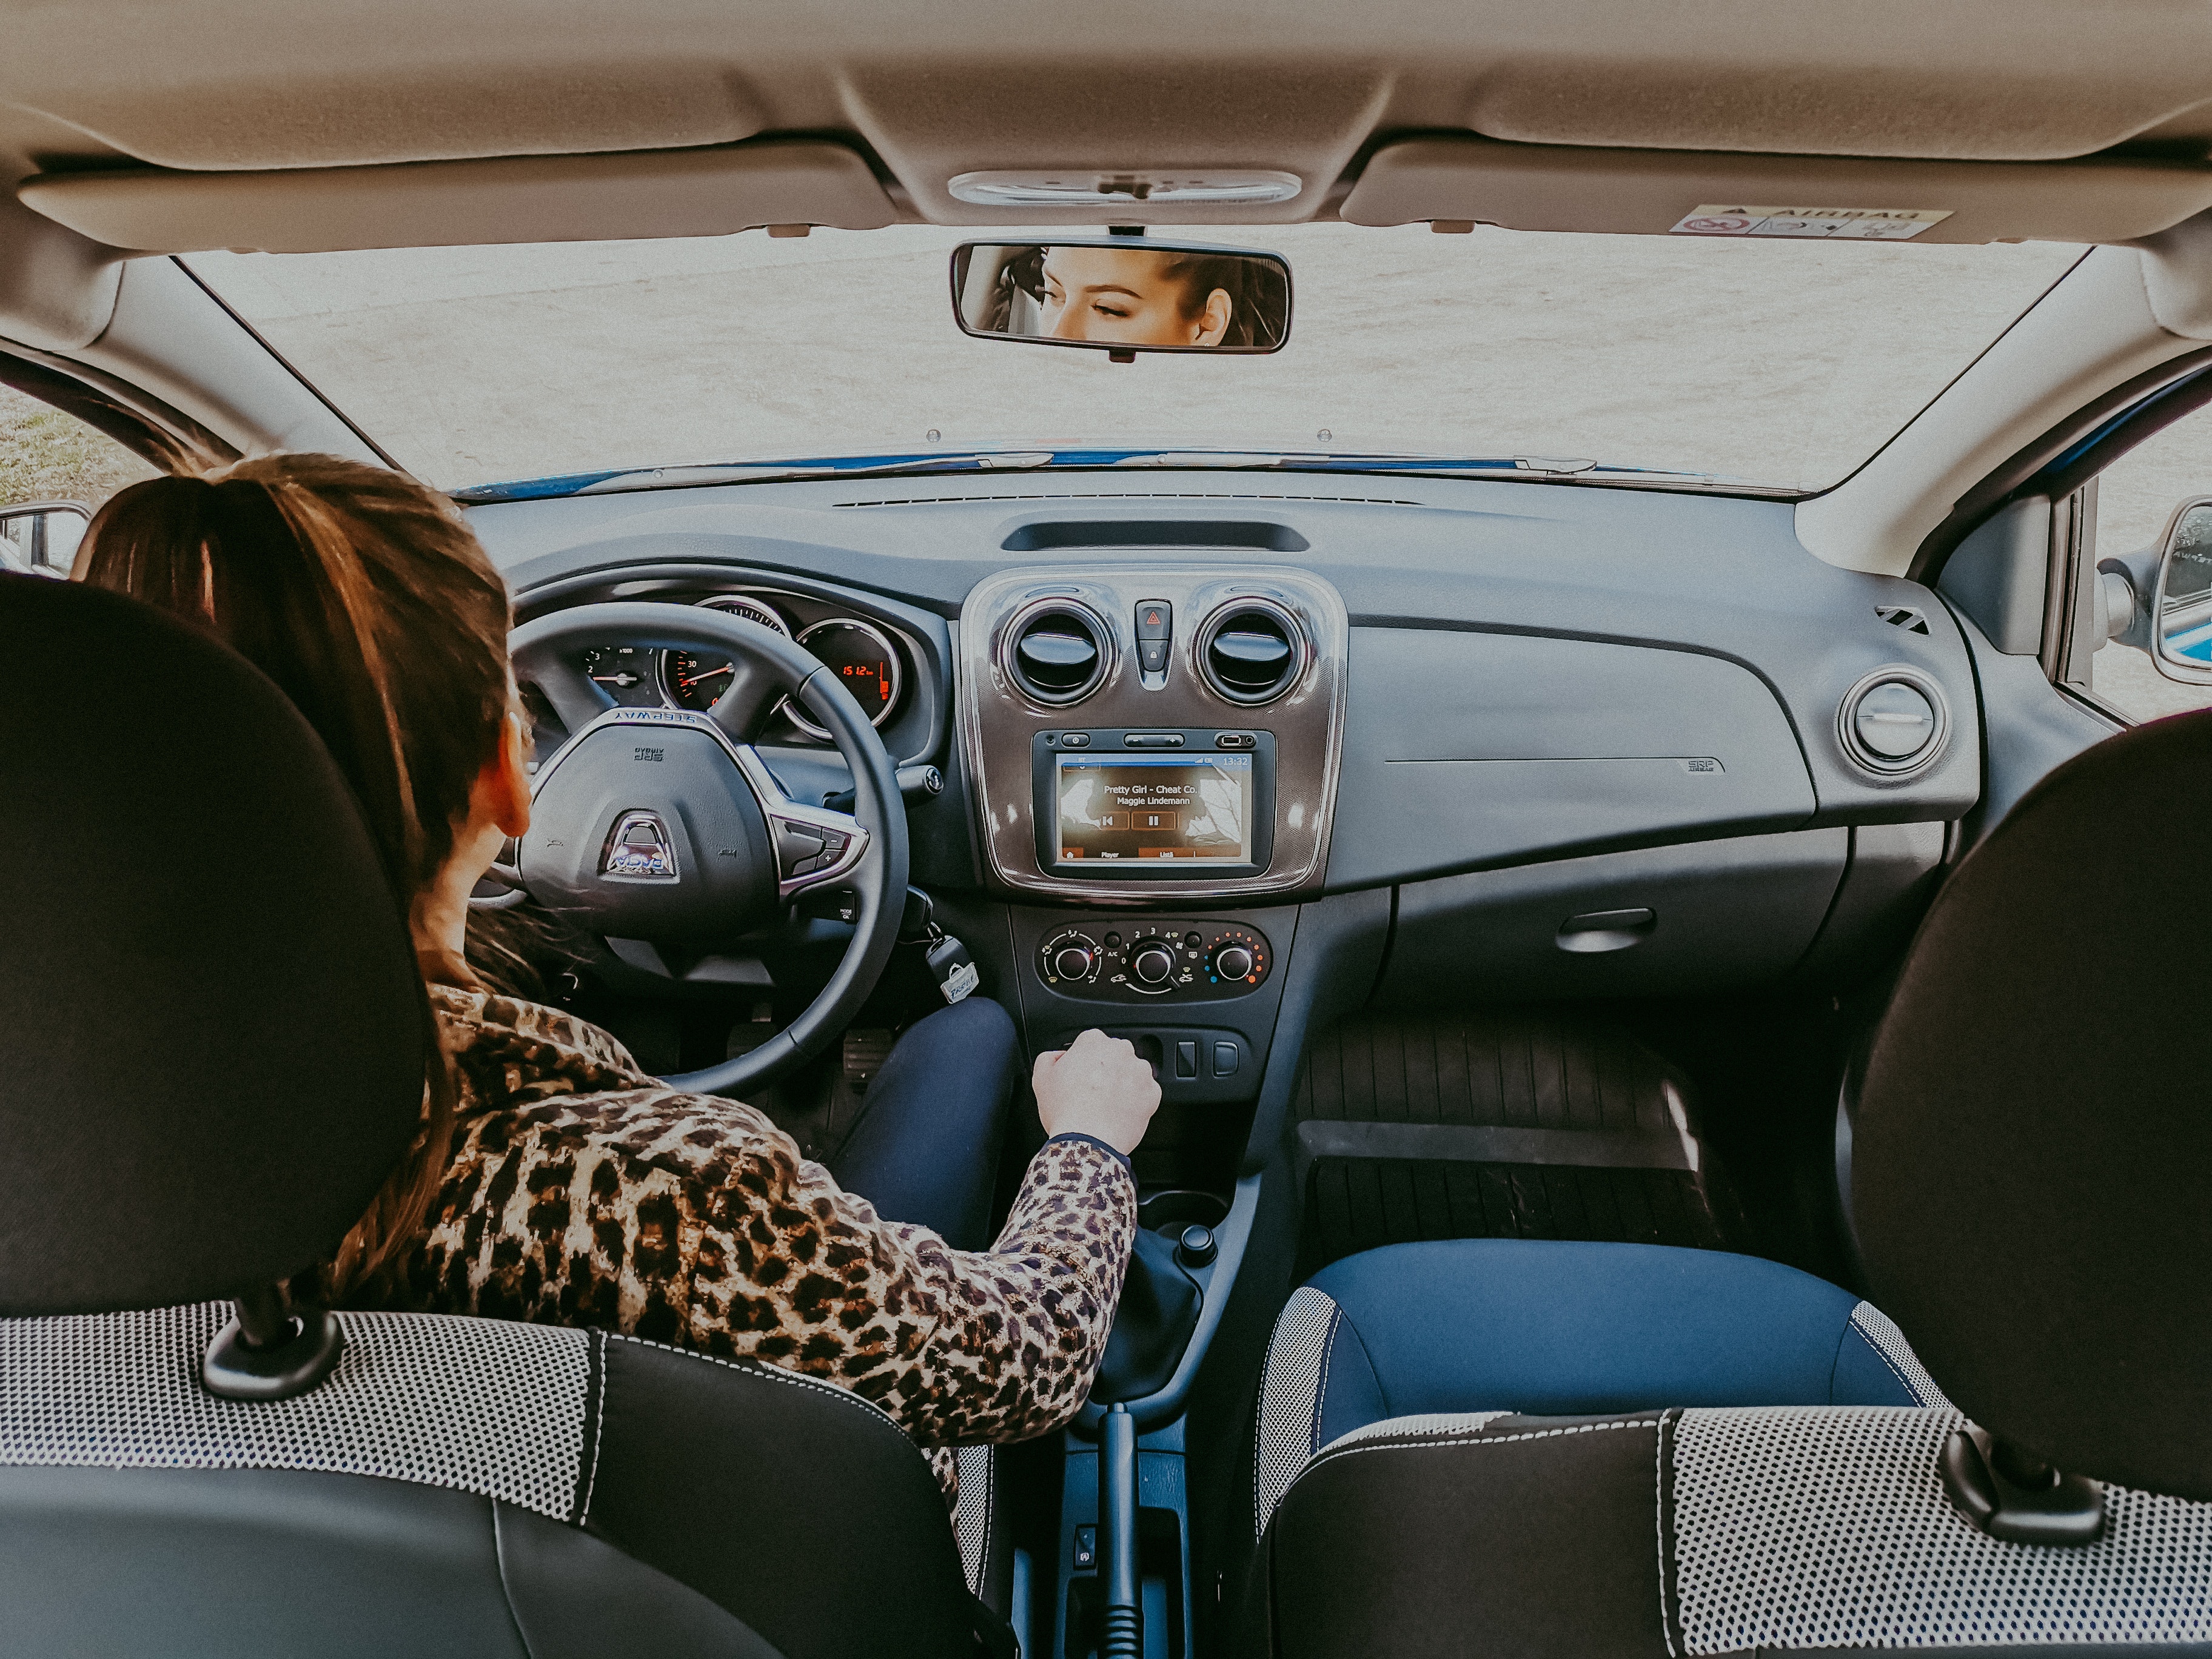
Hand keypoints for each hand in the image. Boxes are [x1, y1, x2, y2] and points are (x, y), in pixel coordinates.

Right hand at [1033, 1029, 1160, 1155]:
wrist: (1088, 1142)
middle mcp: (1120, 1050)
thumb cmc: (1065, 1112)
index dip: (1083, 1062)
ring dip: (1123, 1082)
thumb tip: (1058, 1056)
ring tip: (1107, 1104)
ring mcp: (1139, 1071)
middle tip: (1092, 1091)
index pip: (1090, 1043)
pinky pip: (1146, 1092)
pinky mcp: (1152, 1092)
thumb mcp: (1041, 1079)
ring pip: (1132, 1072)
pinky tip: (1120, 1111)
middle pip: (1114, 1055)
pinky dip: (1137, 1100)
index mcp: (1093, 1042)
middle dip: (1106, 1069)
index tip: (1080, 1076)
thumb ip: (1049, 1058)